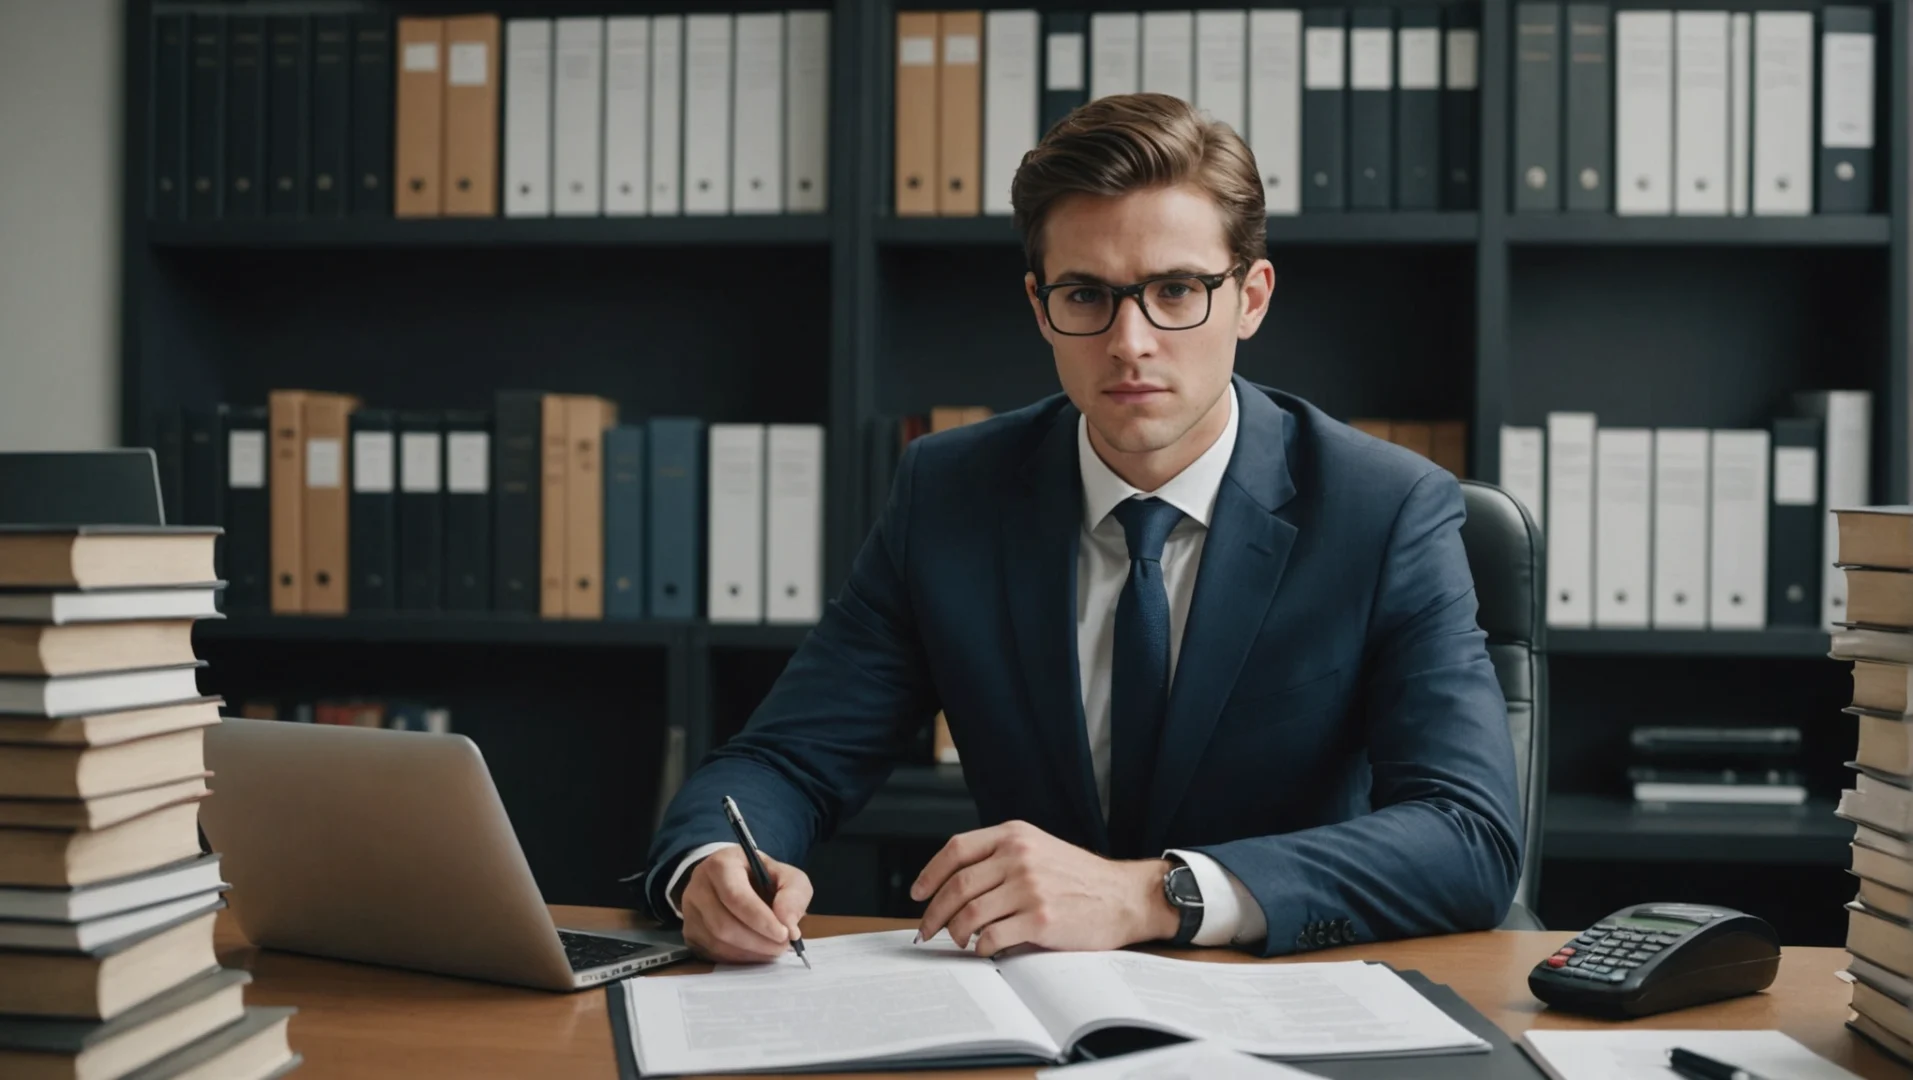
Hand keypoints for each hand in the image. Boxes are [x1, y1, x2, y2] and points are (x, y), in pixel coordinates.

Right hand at [678, 846, 812, 962]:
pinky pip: (712, 953)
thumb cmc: (761, 878)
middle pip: (723, 924)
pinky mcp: (690, 933)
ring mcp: (690, 911)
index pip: (736, 896)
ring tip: (773, 949)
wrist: (733, 880)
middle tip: (783, 946)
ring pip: (717, 942)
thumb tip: (790, 926)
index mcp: (722, 864)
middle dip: (758, 941)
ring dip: (750, 952)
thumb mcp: (786, 876)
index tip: (784, 934)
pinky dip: (739, 958)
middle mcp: (698, 886)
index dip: (760, 919)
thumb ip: (794, 895)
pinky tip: (755, 952)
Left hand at [911, 821, 1179, 956]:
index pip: (956, 849)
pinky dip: (980, 947)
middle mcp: (1019, 857)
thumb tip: (953, 885)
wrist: (1124, 896)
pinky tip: (982, 949)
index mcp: (1014, 835)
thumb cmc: (1080, 877)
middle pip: (957, 886)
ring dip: (954, 933)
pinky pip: (992, 937)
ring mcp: (1029, 888)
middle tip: (926, 930)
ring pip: (969, 913)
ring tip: (956, 940)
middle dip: (934, 912)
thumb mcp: (1039, 848)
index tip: (917, 894)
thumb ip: (1001, 856)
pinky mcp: (1040, 920)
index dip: (930, 874)